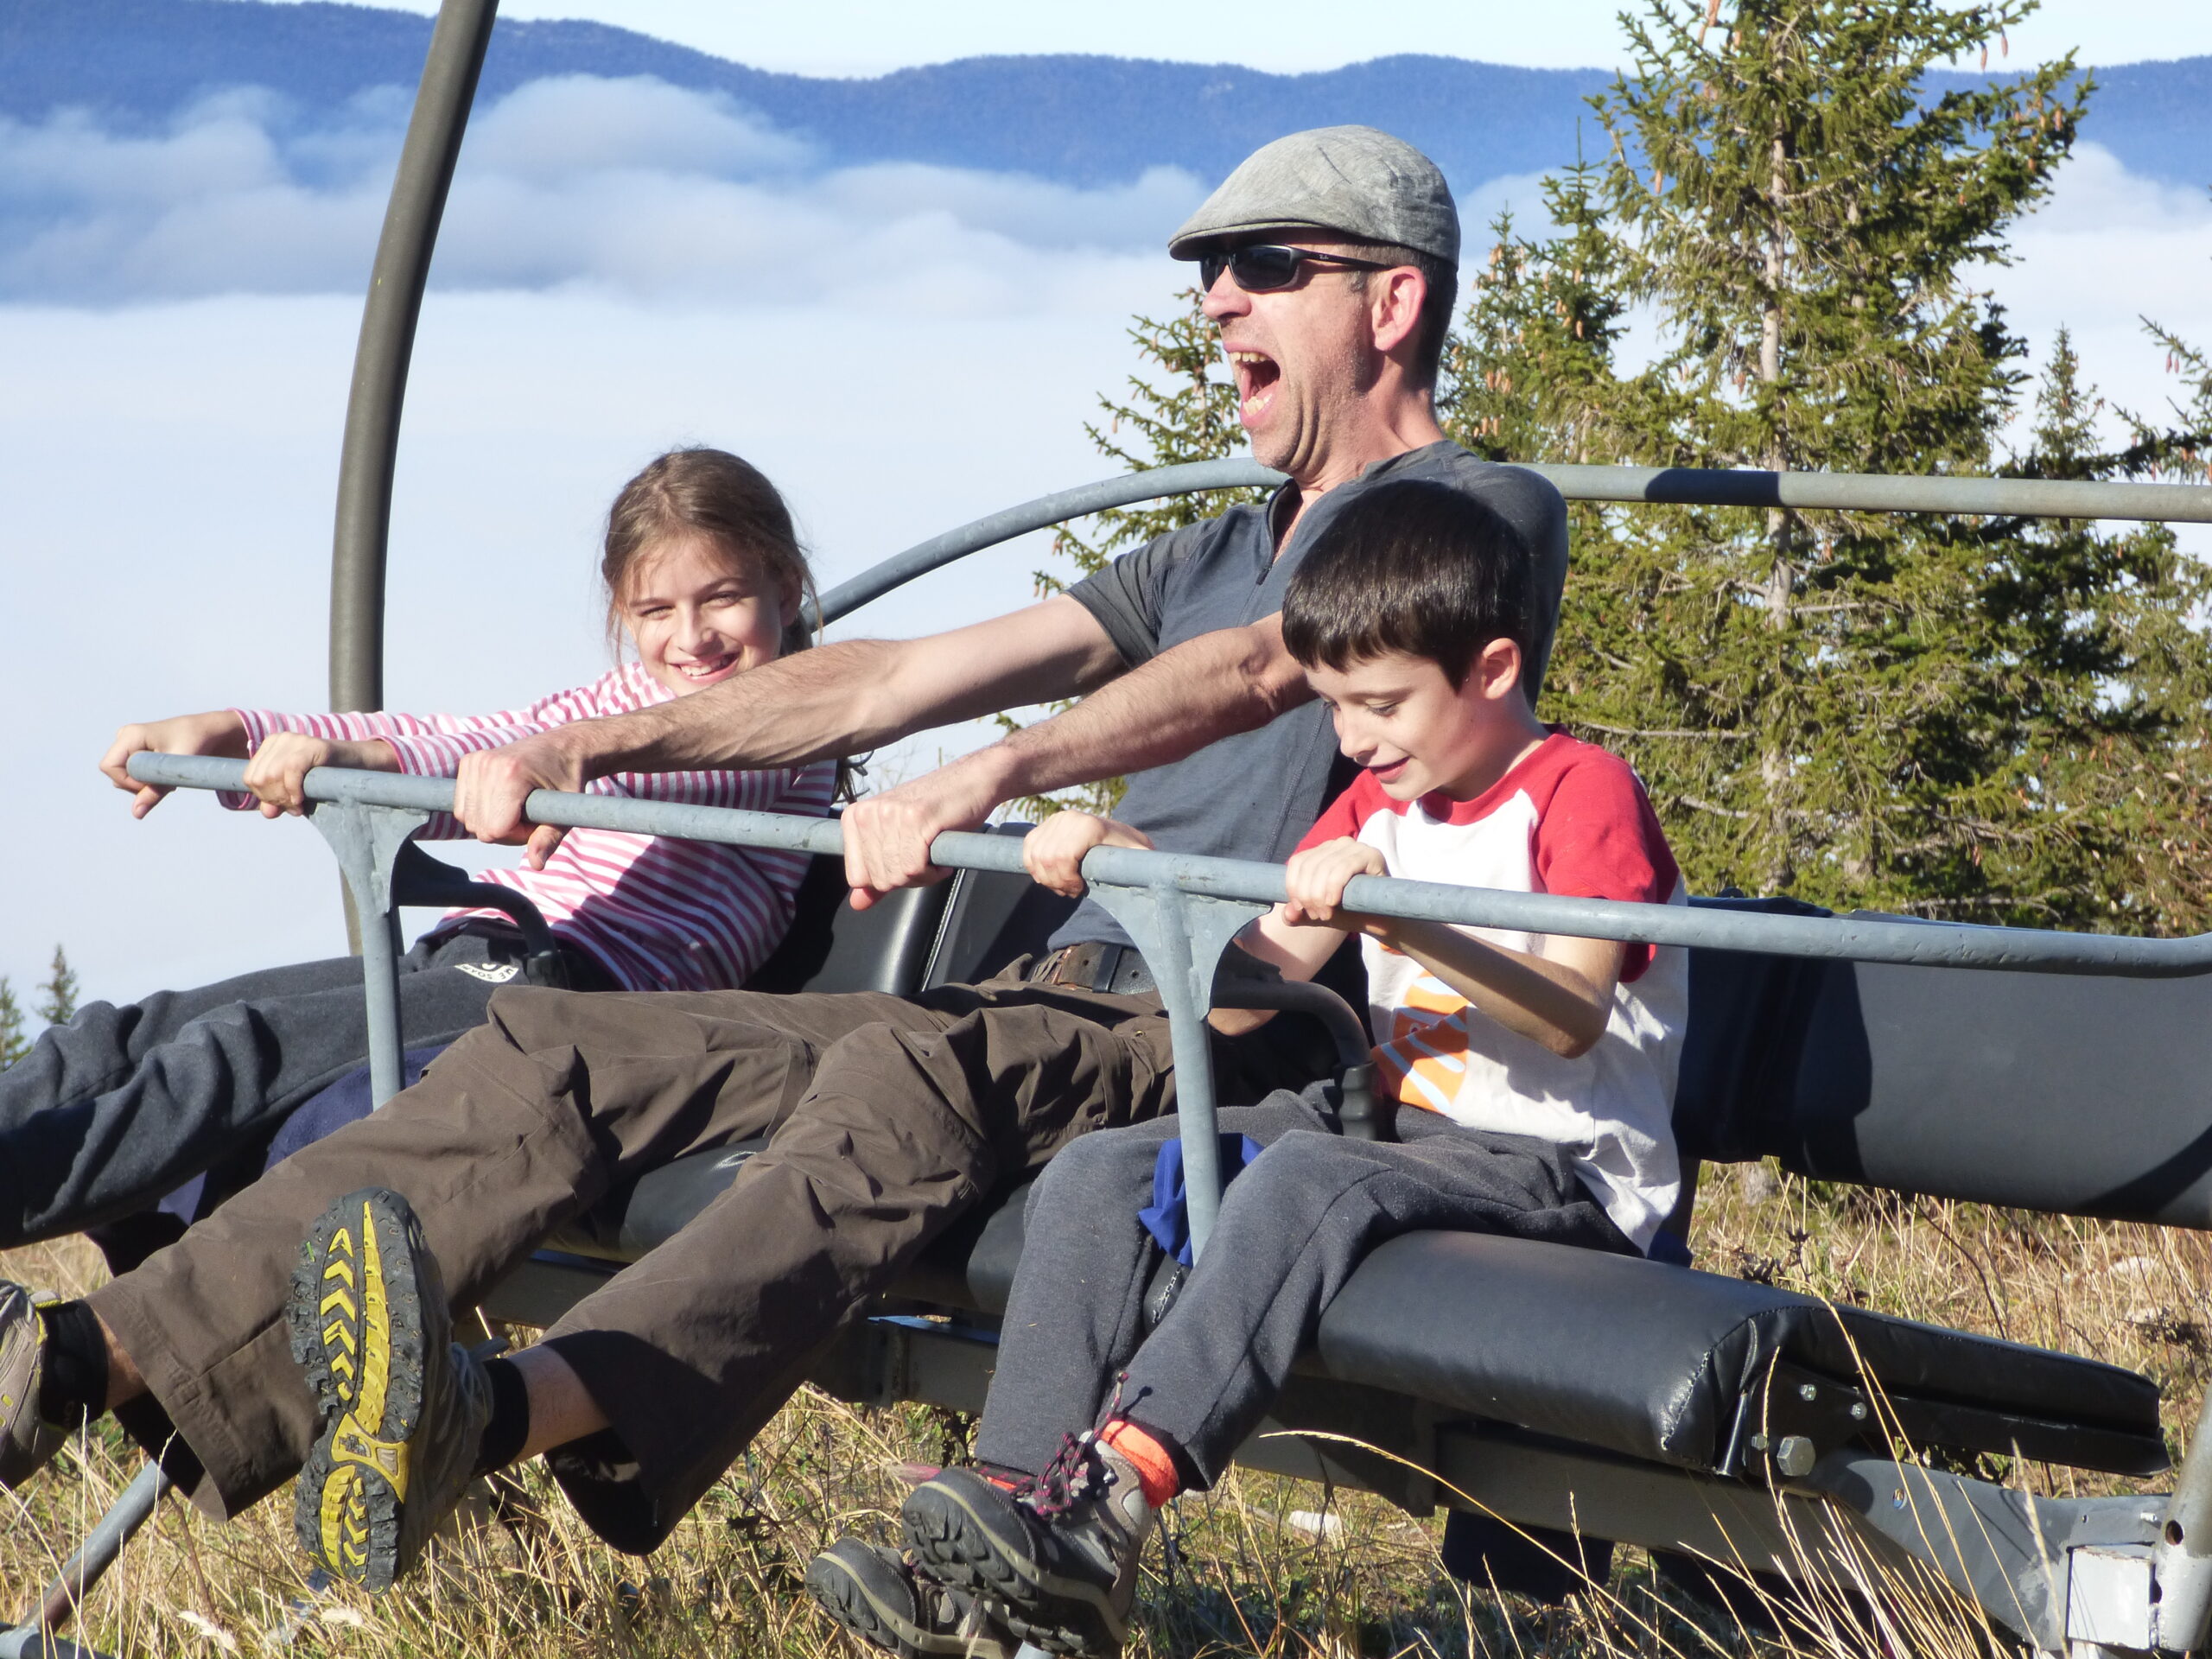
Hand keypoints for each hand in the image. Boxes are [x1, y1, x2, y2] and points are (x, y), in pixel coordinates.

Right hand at [100, 711, 247, 818]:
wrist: (206, 731)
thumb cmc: (195, 744)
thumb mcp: (177, 770)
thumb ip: (156, 791)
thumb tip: (136, 813)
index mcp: (131, 734)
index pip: (109, 767)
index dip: (127, 782)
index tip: (154, 783)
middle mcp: (124, 736)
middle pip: (115, 775)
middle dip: (138, 785)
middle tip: (168, 780)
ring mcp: (127, 743)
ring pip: (123, 777)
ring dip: (145, 783)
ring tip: (169, 775)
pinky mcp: (133, 751)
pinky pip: (131, 774)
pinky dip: (147, 780)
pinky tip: (165, 773)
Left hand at [240, 733, 397, 817]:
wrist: (361, 767)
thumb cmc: (327, 779)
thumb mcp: (297, 791)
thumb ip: (278, 800)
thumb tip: (267, 813)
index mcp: (271, 745)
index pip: (250, 777)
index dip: (264, 796)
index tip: (285, 805)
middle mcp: (281, 738)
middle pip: (258, 778)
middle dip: (274, 798)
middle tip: (294, 806)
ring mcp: (296, 740)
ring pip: (271, 775)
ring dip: (285, 797)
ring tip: (300, 803)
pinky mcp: (313, 746)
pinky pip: (291, 771)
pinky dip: (294, 790)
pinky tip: (302, 799)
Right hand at [454, 732, 589, 869]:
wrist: (563, 747)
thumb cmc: (567, 780)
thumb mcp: (565, 812)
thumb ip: (549, 839)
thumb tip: (536, 865)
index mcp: (512, 775)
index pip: (494, 829)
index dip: (517, 835)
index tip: (536, 821)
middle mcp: (488, 765)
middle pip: (479, 827)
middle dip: (503, 829)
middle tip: (527, 813)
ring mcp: (476, 761)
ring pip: (466, 818)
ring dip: (490, 820)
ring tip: (515, 806)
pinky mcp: (468, 762)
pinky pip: (461, 805)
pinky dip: (479, 809)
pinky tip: (500, 799)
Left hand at [840, 759, 1003, 909]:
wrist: (972, 781)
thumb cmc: (937, 812)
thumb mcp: (899, 841)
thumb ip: (876, 873)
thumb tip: (857, 904)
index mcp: (855, 817)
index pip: (856, 877)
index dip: (886, 879)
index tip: (906, 862)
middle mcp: (866, 813)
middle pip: (878, 879)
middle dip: (908, 879)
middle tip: (926, 859)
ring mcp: (888, 814)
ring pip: (897, 875)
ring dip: (923, 875)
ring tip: (934, 854)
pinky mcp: (913, 818)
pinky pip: (914, 867)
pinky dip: (933, 872)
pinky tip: (942, 856)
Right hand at [1020, 812, 1153, 897]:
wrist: (1118, 836)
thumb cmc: (1129, 851)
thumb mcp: (1140, 857)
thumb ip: (1145, 865)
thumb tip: (1157, 876)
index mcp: (1089, 826)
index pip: (1062, 857)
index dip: (1067, 880)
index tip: (1079, 890)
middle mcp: (1068, 818)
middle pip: (1047, 860)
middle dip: (1056, 883)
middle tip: (1072, 891)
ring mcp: (1054, 820)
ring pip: (1035, 857)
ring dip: (1045, 878)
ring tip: (1064, 885)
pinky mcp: (1043, 826)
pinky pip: (1027, 851)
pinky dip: (1034, 868)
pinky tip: (1051, 875)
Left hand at [1281, 837, 1386, 930]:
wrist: (1382, 920)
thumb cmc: (1349, 912)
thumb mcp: (1318, 913)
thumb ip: (1300, 914)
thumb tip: (1287, 914)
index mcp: (1322, 852)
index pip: (1298, 862)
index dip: (1293, 887)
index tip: (1300, 909)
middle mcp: (1337, 844)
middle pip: (1309, 865)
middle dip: (1308, 896)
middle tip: (1317, 916)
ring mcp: (1355, 847)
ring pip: (1324, 867)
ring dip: (1320, 896)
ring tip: (1326, 915)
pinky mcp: (1371, 855)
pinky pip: (1343, 867)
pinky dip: (1334, 887)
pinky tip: (1333, 902)